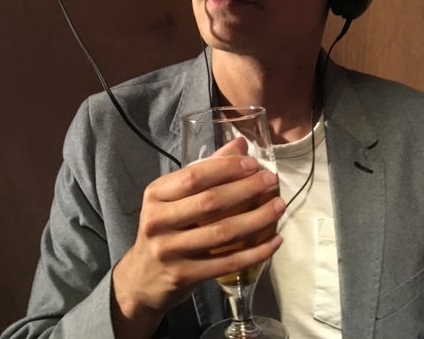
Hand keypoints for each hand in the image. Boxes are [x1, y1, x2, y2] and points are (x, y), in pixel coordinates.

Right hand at [111, 138, 284, 337]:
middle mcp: (158, 221)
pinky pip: (228, 262)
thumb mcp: (174, 197)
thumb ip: (206, 170)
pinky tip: (275, 240)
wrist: (143, 278)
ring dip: (257, 219)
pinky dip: (255, 252)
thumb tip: (240, 144)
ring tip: (279, 206)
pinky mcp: (184, 275)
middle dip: (246, 189)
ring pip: (222, 233)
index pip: (194, 176)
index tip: (253, 164)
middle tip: (271, 181)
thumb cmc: (165, 228)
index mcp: (156, 194)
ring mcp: (170, 251)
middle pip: (210, 202)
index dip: (226, 169)